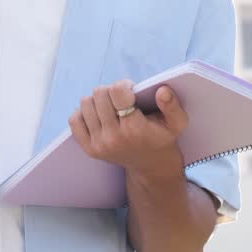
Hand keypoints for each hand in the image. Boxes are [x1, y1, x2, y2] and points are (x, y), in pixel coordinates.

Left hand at [67, 80, 189, 174]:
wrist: (151, 165)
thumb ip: (173, 106)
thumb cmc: (162, 137)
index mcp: (134, 129)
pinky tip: (99, 115)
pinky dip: (84, 113)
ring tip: (111, 107)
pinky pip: (74, 119)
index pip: (117, 91)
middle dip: (111, 91)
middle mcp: (114, 138)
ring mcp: (99, 145)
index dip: (124, 85)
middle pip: (99, 94)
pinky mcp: (89, 149)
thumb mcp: (177, 123)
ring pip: (85, 103)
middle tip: (121, 99)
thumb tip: (162, 91)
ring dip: (97, 100)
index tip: (131, 91)